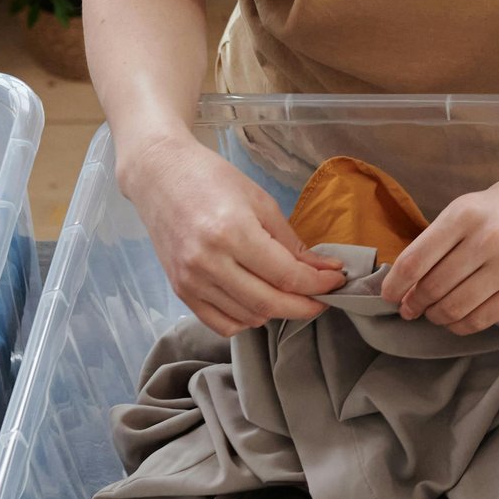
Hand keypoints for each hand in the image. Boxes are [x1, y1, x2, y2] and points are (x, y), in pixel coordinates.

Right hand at [121, 135, 344, 336]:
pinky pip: (219, 323)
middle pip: (268, 304)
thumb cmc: (213, 180)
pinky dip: (245, 320)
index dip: (318, 284)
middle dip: (304, 306)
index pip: (286, 275)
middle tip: (323, 298)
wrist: (160, 175)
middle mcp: (208, 262)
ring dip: (276, 312)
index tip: (337, 281)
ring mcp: (190, 281)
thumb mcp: (261, 202)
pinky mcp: (179, 291)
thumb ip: (292, 242)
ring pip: (246, 317)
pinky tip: (258, 303)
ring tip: (291, 295)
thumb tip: (325, 269)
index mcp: (233, 233)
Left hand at [379, 160, 498, 334]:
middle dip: (414, 304)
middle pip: (433, 287)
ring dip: (436, 316)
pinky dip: (460, 325)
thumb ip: (440, 238)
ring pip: (454, 308)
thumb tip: (406, 279)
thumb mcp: (470, 205)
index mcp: (465, 214)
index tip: (389, 295)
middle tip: (410, 308)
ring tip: (433, 313)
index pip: (416, 260)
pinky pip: (481, 319)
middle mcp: (486, 240)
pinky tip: (456, 319)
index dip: (396, 284)